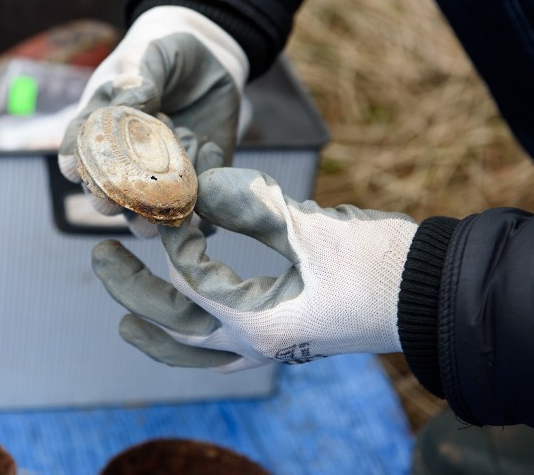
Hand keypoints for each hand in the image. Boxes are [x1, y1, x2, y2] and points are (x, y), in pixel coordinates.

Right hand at [57, 6, 248, 236]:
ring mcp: (156, 177)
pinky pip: (193, 206)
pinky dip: (195, 207)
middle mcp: (123, 161)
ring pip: (143, 213)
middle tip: (110, 201)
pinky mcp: (194, 183)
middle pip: (104, 192)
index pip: (75, 151)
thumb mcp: (153, 56)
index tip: (73, 167)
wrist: (212, 62)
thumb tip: (132, 102)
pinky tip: (202, 186)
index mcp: (99, 128)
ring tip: (151, 222)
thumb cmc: (166, 53)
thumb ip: (141, 77)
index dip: (72, 162)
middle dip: (105, 199)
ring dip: (144, 221)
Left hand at [92, 168, 418, 370]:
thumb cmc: (380, 265)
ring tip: (122, 321)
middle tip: (100, 257)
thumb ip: (249, 204)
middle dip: (132, 292)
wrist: (433, 297)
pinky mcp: (281, 340)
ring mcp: (268, 349)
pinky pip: (221, 351)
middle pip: (174, 326)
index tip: (165, 202)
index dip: (171, 238)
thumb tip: (196, 181)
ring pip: (194, 352)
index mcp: (259, 322)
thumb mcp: (311, 229)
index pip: (190, 281)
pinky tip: (180, 333)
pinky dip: (193, 345)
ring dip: (155, 335)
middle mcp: (255, 344)